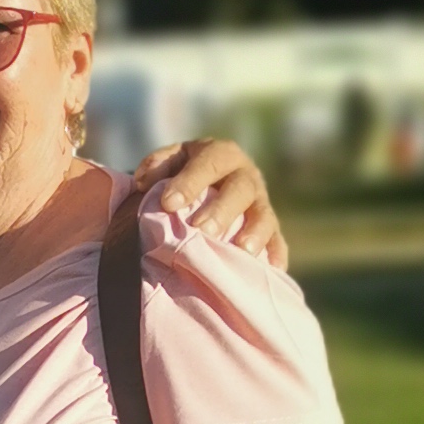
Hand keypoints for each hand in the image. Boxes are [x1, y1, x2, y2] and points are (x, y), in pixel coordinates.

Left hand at [140, 136, 288, 269]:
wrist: (203, 192)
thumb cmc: (178, 181)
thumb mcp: (165, 166)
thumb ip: (155, 168)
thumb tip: (145, 181)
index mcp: (219, 154)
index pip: (208, 163)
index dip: (190, 182)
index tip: (168, 204)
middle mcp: (245, 175)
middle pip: (240, 188)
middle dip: (222, 209)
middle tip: (202, 230)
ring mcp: (260, 203)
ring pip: (264, 215)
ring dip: (255, 232)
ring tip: (242, 249)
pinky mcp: (270, 230)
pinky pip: (278, 242)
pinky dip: (276, 255)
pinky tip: (273, 269)